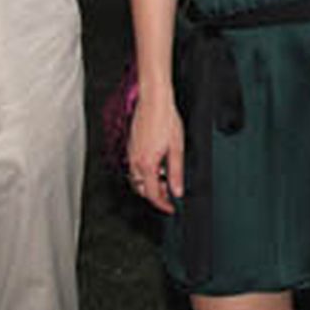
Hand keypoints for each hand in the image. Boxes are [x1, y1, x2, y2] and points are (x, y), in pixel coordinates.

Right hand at [125, 85, 183, 213]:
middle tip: (169, 193)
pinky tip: (157, 165)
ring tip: (165, 179)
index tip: (170, 208)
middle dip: (155, 195)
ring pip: (137, 179)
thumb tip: (177, 190)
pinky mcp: (131, 146)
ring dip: (150, 184)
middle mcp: (136, 161)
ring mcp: (131, 153)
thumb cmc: (165, 119)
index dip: (162, 205)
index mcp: (147, 164)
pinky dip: (145, 173)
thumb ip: (176, 172)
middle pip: (142, 189)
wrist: (154, 100)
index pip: (152, 194)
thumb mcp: (177, 148)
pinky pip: (135, 167)